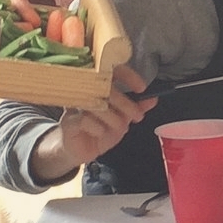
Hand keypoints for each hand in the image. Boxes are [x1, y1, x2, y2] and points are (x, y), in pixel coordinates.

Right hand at [32, 65, 156, 183]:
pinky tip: (101, 132)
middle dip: (126, 104)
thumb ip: (136, 108)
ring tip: (121, 126)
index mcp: (98, 87)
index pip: (112, 71)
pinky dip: (97, 127)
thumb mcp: (122, 120)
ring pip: (97, 104)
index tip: (142, 88)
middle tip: (138, 115)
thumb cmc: (98, 131)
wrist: (79, 150)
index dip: (128, 76)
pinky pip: (85, 119)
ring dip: (113, 117)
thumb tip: (153, 99)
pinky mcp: (69, 121)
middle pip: (106, 89)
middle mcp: (86, 93)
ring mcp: (76, 106)